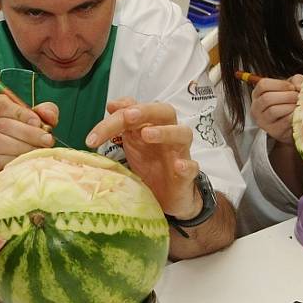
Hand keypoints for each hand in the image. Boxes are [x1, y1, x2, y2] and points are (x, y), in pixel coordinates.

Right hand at [0, 94, 58, 173]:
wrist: (17, 151)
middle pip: (2, 124)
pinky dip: (13, 161)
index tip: (38, 122)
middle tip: (47, 140)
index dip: (20, 113)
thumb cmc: (25, 128)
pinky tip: (27, 161)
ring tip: (39, 150)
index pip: (0, 105)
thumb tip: (47, 114)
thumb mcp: (37, 115)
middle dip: (28, 133)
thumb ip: (45, 110)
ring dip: (22, 147)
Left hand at [85, 97, 199, 218]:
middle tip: (128, 116)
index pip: (139, 108)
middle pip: (165, 112)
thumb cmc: (149, 164)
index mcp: (151, 124)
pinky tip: (178, 166)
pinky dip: (186, 165)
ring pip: (183, 134)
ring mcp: (179, 153)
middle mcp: (168, 134)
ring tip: (147, 135)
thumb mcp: (131, 143)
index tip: (110, 109)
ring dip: (165, 132)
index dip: (125, 106)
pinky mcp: (187, 175)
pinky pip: (192, 166)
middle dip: (147, 111)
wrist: (165, 196)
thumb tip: (111, 106)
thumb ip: (122, 125)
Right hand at [249, 75, 302, 144]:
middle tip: (298, 97)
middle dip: (287, 96)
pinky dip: (294, 116)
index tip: (292, 87)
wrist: (293, 124)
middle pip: (267, 98)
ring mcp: (263, 121)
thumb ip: (295, 81)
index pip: (263, 85)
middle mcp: (256, 107)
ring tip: (299, 105)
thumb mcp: (291, 88)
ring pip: (273, 110)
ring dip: (290, 106)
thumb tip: (299, 86)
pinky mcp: (273, 131)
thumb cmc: (290, 103)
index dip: (280, 84)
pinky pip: (283, 122)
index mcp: (258, 94)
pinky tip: (299, 114)